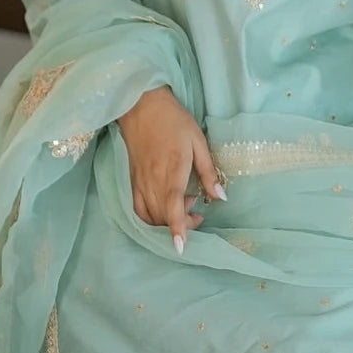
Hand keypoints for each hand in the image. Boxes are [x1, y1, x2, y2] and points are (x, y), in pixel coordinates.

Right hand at [117, 86, 225, 251]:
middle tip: (197, 212)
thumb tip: (220, 197)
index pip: (172, 207)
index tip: (181, 247)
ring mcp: (139, 182)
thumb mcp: (198, 142)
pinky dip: (149, 218)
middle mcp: (152, 180)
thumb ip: (208, 172)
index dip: (177, 228)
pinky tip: (162, 210)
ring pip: (149, 216)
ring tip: (183, 208)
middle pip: (162, 217)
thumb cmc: (174, 121)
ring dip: (166, 222)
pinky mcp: (131, 181)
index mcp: (172, 170)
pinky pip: (137, 209)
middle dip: (181, 225)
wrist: (140, 105)